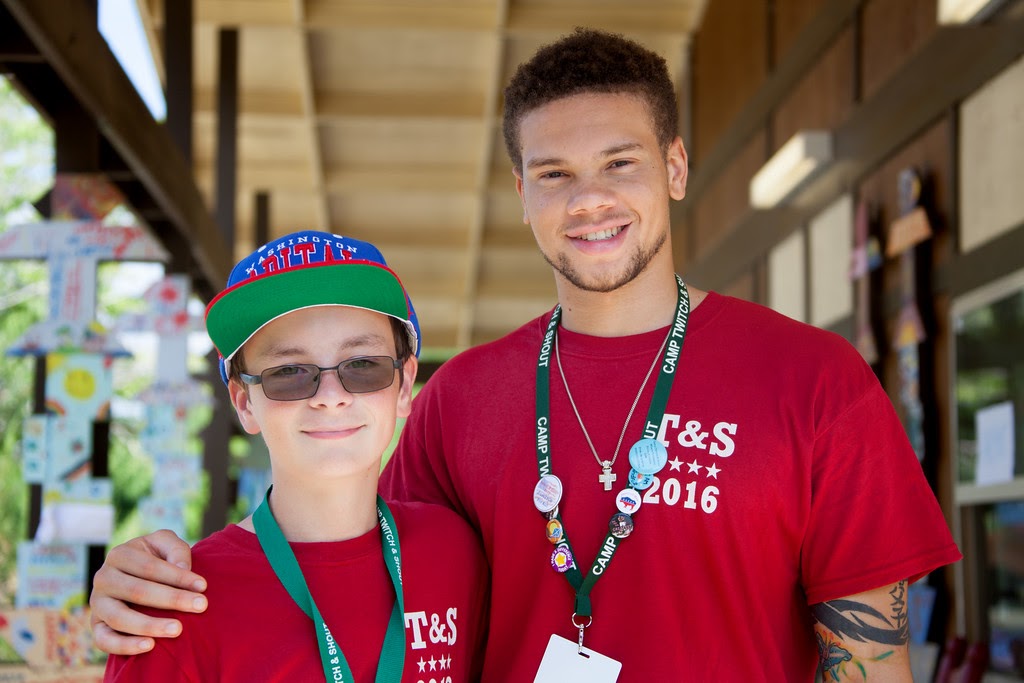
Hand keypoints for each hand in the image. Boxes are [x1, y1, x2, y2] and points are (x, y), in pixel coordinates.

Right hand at [90, 530, 207, 654]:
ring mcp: (97, 603)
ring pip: (119, 618)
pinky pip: (104, 640)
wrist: (136, 576)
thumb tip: (183, 568)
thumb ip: (175, 550)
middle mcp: (103, 578)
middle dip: (172, 599)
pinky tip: (150, 646)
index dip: (177, 576)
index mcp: (119, 555)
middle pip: (137, 591)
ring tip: (178, 629)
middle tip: (201, 606)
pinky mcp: (96, 625)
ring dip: (150, 625)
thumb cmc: (156, 558)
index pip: (149, 567)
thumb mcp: (165, 544)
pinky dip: (125, 646)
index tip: (203, 586)